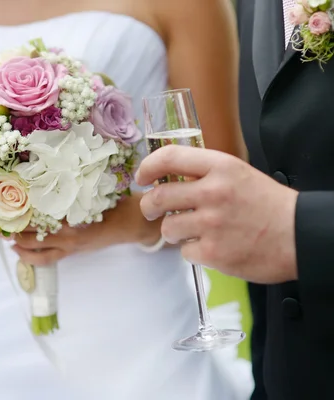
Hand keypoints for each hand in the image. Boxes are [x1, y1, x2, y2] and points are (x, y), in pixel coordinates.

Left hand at [11, 193, 161, 264]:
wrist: (127, 224)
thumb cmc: (109, 202)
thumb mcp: (87, 192)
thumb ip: (66, 190)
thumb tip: (40, 179)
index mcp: (69, 211)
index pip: (36, 208)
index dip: (18, 205)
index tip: (3, 200)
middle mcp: (65, 229)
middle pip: (30, 227)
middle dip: (12, 223)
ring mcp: (67, 244)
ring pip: (33, 245)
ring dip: (16, 240)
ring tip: (4, 234)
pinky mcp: (70, 252)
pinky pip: (44, 259)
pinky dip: (28, 256)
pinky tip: (18, 251)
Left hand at [135, 145, 297, 283]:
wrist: (301, 236)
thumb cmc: (268, 204)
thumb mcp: (238, 174)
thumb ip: (205, 173)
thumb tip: (167, 178)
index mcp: (220, 167)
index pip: (170, 157)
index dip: (148, 167)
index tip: (141, 177)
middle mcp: (212, 192)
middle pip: (158, 197)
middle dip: (149, 206)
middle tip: (152, 210)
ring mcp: (211, 224)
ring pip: (168, 227)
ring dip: (174, 231)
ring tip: (191, 231)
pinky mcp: (213, 252)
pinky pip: (184, 251)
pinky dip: (193, 251)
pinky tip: (210, 246)